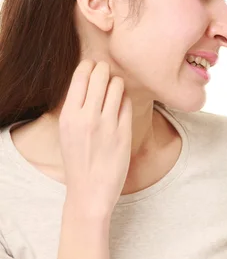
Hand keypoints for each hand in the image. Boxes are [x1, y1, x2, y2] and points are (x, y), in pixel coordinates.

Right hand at [58, 60, 131, 213]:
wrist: (90, 192)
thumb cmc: (78, 160)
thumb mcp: (67, 131)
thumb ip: (76, 107)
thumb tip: (88, 79)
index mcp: (68, 116)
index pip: (80, 76)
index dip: (89, 66)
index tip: (93, 67)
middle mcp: (87, 118)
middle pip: (100, 75)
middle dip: (105, 70)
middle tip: (107, 73)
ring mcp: (107, 125)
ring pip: (117, 86)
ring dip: (117, 83)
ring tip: (115, 89)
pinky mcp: (124, 133)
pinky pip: (127, 104)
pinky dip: (125, 100)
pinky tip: (122, 105)